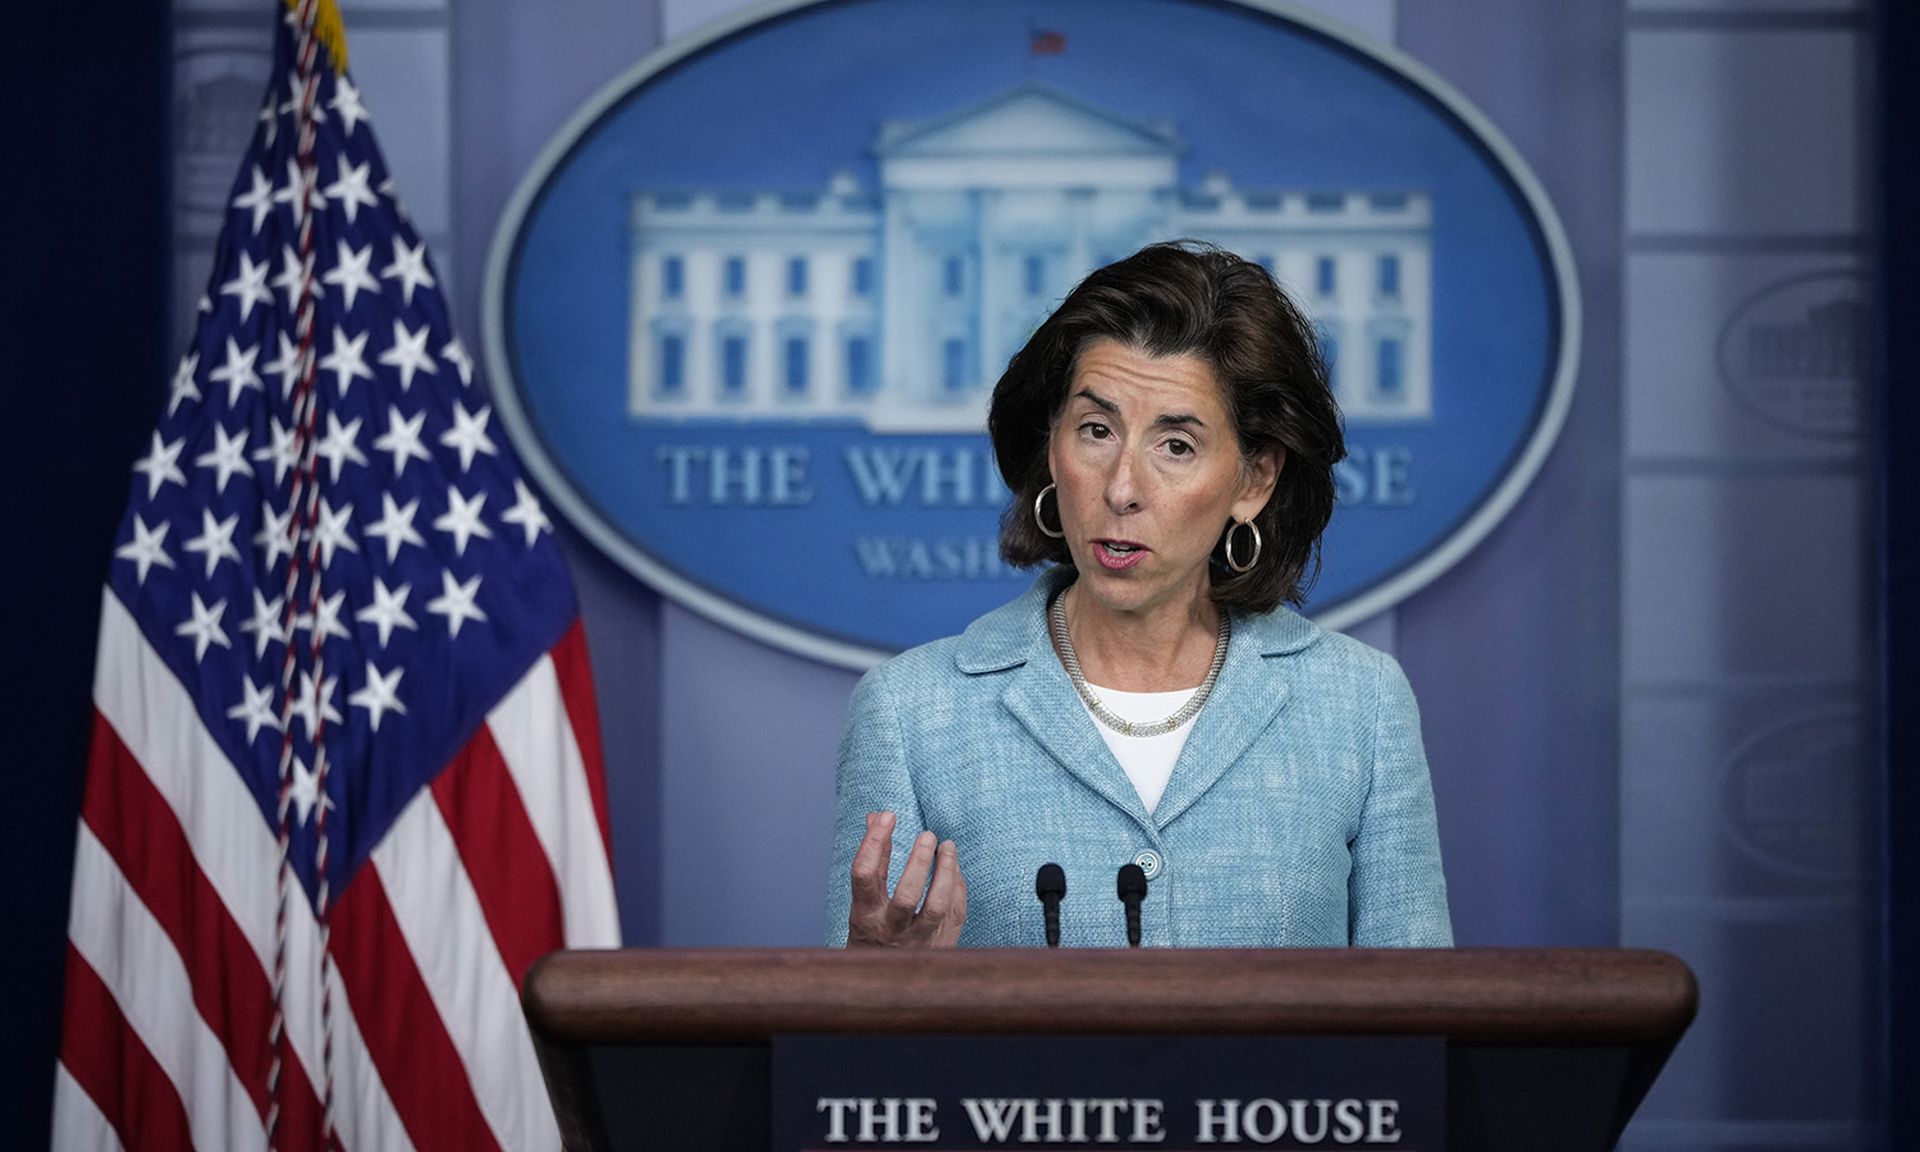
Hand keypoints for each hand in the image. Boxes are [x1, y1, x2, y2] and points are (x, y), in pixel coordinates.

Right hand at [846, 811, 966, 947]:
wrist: (881, 984)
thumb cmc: (872, 932)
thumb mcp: (864, 900)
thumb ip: (874, 858)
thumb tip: (876, 816)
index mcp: (864, 915)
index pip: (864, 874)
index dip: (874, 842)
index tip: (887, 817)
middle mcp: (890, 930)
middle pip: (906, 895)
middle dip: (918, 862)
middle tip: (928, 835)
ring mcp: (918, 941)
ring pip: (937, 907)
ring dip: (946, 873)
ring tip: (948, 846)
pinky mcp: (941, 946)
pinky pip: (955, 912)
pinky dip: (957, 886)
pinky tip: (954, 868)